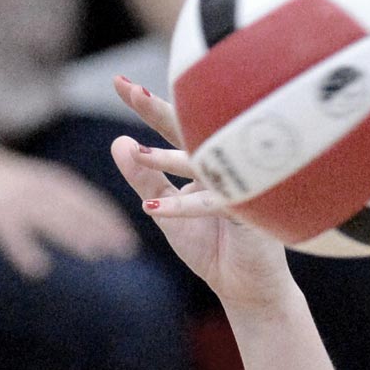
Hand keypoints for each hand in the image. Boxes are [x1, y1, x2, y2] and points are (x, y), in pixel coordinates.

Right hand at [0, 144, 138, 278]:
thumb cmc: (13, 186)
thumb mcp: (45, 188)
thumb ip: (69, 207)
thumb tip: (101, 235)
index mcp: (57, 184)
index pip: (90, 203)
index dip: (111, 221)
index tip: (130, 242)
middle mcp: (42, 190)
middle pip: (76, 211)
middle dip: (101, 229)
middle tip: (123, 250)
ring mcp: (19, 201)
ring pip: (50, 219)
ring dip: (73, 235)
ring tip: (94, 254)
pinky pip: (12, 235)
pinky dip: (25, 251)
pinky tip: (38, 270)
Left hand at [108, 78, 294, 311]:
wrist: (249, 288)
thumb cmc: (214, 246)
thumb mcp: (166, 209)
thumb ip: (145, 178)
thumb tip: (118, 141)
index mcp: (208, 160)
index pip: (175, 127)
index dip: (148, 106)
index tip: (120, 81)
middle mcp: (227, 166)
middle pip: (190, 132)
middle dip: (159, 110)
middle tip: (131, 89)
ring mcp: (242, 185)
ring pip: (205, 163)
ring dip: (170, 158)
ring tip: (138, 152)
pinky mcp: (251, 213)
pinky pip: (214, 204)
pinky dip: (184, 207)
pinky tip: (154, 209)